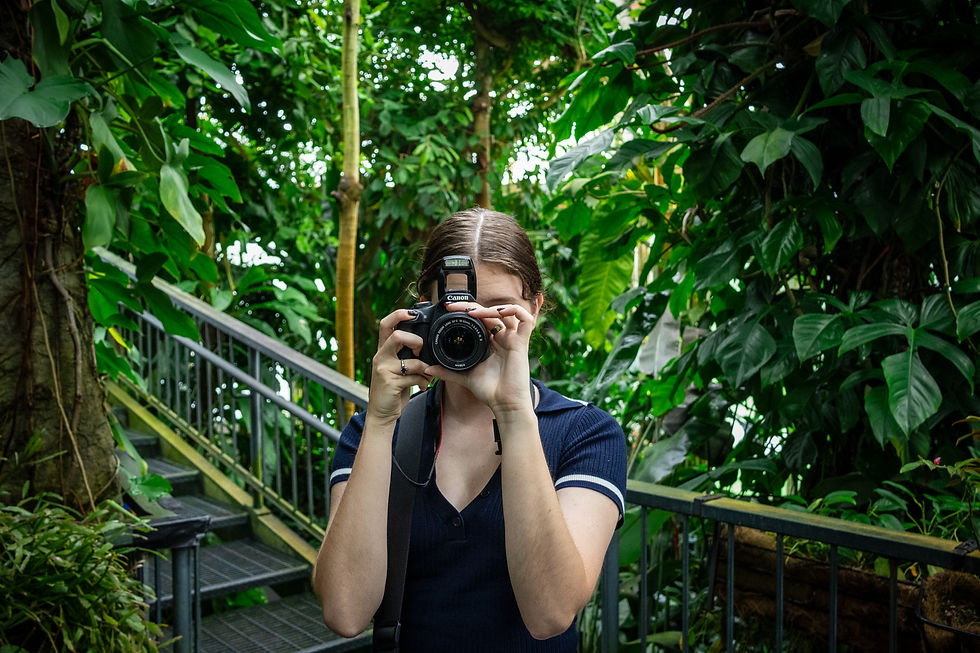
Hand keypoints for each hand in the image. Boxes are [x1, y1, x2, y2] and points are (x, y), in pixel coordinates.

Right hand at [367, 309, 431, 423]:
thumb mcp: (396, 368)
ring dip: (425, 368)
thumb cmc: (392, 389)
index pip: (386, 324)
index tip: (413, 312)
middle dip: (416, 341)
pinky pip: (415, 377)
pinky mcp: (390, 383)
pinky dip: (424, 381)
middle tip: (420, 352)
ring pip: (411, 360)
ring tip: (427, 375)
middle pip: (397, 336)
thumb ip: (405, 354)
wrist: (381, 413)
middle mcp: (380, 357)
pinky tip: (423, 386)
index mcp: (383, 350)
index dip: (399, 314)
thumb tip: (424, 344)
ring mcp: (384, 370)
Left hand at [427, 302, 536, 415]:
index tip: (449, 309)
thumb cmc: (491, 392)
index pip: (481, 319)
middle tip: (453, 306)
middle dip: (472, 306)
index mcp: (492, 343)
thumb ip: (447, 371)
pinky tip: (497, 312)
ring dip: (489, 308)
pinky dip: (512, 310)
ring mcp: (513, 339)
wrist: (504, 405)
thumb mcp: (465, 377)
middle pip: (490, 312)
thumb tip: (428, 368)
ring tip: (471, 312)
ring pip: (507, 312)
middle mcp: (503, 338)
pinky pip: (524, 318)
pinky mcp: (522, 342)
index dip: (467, 311)